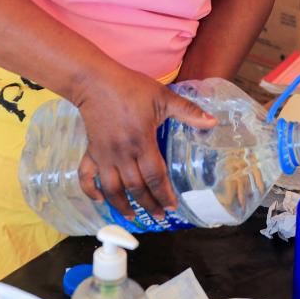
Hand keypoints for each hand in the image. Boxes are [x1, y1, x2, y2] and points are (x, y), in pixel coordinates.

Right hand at [72, 65, 215, 221]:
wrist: (95, 82)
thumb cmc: (130, 88)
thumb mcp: (162, 97)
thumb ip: (187, 111)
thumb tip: (213, 121)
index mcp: (141, 141)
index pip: (155, 176)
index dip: (164, 194)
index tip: (172, 206)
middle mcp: (122, 153)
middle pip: (136, 187)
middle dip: (148, 205)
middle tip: (159, 216)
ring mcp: (104, 154)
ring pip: (112, 188)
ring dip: (121, 205)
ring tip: (132, 217)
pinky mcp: (91, 150)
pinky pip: (86, 176)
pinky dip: (90, 190)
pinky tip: (99, 200)